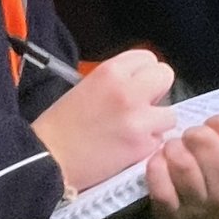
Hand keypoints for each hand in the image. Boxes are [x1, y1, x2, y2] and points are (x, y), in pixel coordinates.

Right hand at [32, 50, 175, 191]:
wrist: (48, 160)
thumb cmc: (61, 124)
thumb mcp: (86, 86)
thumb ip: (116, 80)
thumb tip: (140, 84)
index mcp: (111, 71)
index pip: (148, 58)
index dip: (143, 73)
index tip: (135, 85)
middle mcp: (129, 91)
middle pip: (165, 76)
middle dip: (157, 91)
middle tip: (142, 105)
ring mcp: (139, 120)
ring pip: (169, 113)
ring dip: (156, 123)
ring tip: (135, 131)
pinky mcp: (143, 146)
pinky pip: (160, 140)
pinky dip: (149, 145)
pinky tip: (129, 148)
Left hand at [147, 117, 218, 218]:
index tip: (218, 131)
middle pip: (202, 139)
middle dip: (194, 133)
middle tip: (194, 141)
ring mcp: (198, 207)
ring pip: (179, 158)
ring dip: (173, 147)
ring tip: (177, 151)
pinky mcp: (169, 213)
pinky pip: (158, 176)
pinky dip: (156, 165)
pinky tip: (162, 165)